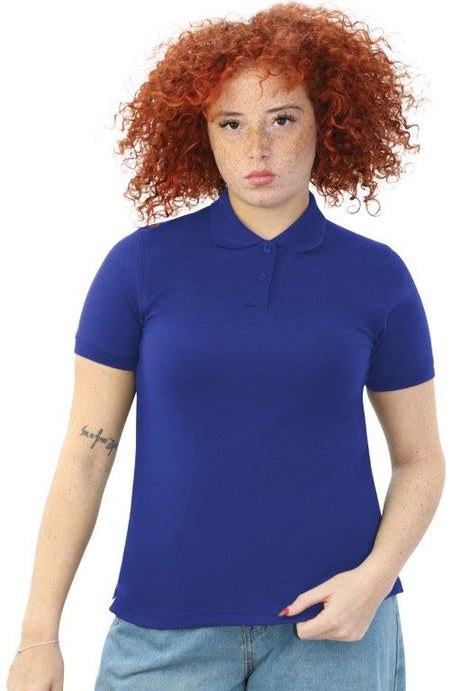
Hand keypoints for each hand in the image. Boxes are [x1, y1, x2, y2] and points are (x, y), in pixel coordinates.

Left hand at [278, 564, 392, 640]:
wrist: (374, 583)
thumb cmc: (348, 582)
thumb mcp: (324, 588)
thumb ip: (303, 601)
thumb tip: (285, 613)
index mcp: (332, 620)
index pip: (303, 633)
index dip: (300, 621)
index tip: (306, 608)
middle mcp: (342, 633)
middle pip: (313, 636)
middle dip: (311, 622)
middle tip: (321, 605)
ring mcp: (350, 637)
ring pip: (324, 637)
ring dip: (323, 625)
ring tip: (334, 607)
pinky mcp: (356, 637)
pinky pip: (336, 637)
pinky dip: (334, 627)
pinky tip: (343, 612)